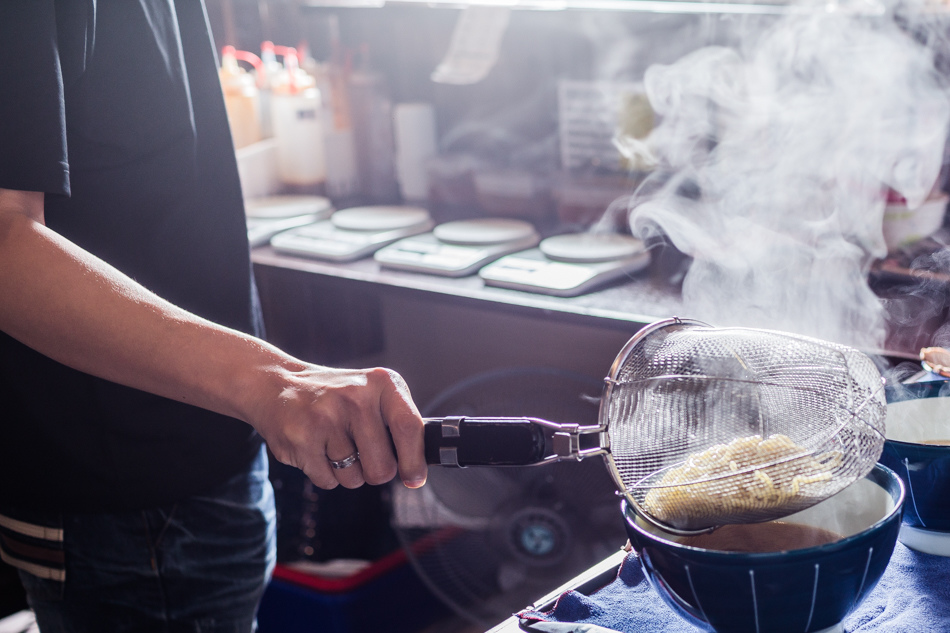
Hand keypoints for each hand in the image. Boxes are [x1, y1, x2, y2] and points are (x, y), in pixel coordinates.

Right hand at [248, 365, 426, 489]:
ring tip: (333, 444)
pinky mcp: (302, 437)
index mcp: (382, 383)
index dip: (414, 461)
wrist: (278, 384)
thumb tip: (417, 470)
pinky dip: (325, 474)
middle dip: (374, 471)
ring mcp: (327, 416)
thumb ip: (398, 425)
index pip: (409, 427)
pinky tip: (315, 448)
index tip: (414, 479)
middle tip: (360, 453)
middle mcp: (356, 396)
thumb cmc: (336, 397)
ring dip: (347, 472)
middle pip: (383, 466)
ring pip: (355, 479)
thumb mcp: (372, 394)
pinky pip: (328, 481)